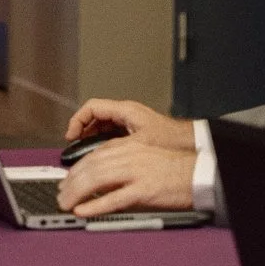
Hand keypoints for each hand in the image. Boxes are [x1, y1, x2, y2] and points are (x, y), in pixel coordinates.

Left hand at [55, 137, 195, 216]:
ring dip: (76, 193)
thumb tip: (100, 180)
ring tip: (64, 204)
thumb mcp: (143, 157)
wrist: (199, 174)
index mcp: (128, 147)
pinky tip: (83, 211)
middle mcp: (129, 156)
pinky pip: (114, 199)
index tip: (65, 181)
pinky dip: (95, 205)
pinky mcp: (145, 191)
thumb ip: (121, 163)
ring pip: (96, 180)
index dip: (74, 169)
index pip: (92, 156)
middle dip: (70, 182)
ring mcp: (136, 173)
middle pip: (90, 167)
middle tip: (59, 195)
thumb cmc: (174, 169)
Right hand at [65, 98, 194, 152]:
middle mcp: (127, 113)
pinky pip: (112, 134)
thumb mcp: (138, 144)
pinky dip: (104, 143)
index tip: (71, 136)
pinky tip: (103, 157)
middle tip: (75, 147)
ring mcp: (131, 122)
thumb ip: (115, 147)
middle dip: (82, 132)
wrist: (194, 143)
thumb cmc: (173, 140)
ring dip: (92, 139)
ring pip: (103, 127)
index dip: (77, 121)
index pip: (91, 108)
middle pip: (95, 118)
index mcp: (125, 111)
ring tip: (86, 154)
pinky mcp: (136, 132)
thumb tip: (96, 157)